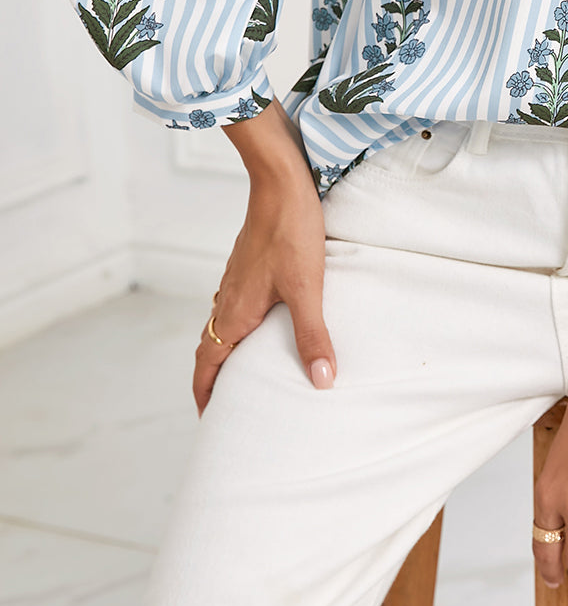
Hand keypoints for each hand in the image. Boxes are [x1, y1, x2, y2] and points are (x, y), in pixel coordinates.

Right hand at [192, 101, 337, 415]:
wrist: (280, 183)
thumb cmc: (291, 232)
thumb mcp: (307, 288)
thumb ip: (313, 335)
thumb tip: (323, 381)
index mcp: (233, 314)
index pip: (206, 366)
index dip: (205, 396)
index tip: (210, 422)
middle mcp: (226, 301)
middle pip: (210, 351)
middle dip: (216, 381)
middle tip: (230, 407)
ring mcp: (234, 282)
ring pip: (221, 328)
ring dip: (227, 354)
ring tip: (248, 373)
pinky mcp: (246, 266)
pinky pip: (234, 307)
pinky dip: (239, 328)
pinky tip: (265, 325)